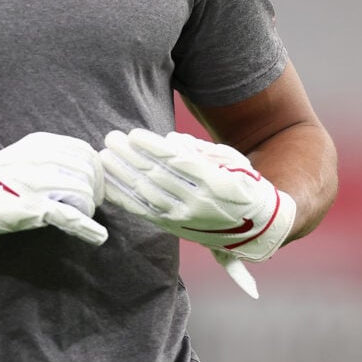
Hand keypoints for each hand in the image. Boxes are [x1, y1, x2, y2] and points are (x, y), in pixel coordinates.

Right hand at [0, 132, 107, 274]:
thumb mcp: (24, 153)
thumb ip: (49, 155)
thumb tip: (79, 165)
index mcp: (41, 144)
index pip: (84, 151)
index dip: (95, 168)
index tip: (96, 179)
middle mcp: (43, 160)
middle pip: (87, 173)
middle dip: (95, 189)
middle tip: (93, 200)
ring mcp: (40, 184)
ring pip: (82, 194)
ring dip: (88, 206)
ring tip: (83, 213)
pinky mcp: (37, 207)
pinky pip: (70, 216)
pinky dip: (88, 227)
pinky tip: (98, 235)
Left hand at [100, 129, 295, 297]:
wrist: (257, 226)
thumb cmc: (243, 184)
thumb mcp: (232, 161)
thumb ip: (200, 150)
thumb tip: (169, 139)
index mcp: (216, 183)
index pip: (177, 163)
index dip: (152, 147)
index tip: (133, 133)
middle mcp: (198, 203)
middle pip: (156, 176)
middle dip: (129, 156)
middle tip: (111, 138)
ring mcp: (183, 219)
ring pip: (145, 194)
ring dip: (121, 174)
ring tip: (104, 156)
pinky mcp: (172, 227)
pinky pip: (142, 211)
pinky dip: (122, 197)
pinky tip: (108, 183)